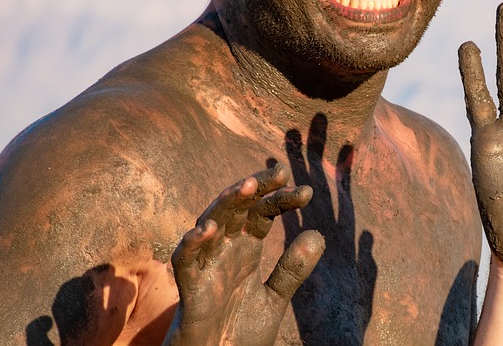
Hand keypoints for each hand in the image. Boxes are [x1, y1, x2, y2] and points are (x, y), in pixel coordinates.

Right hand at [163, 163, 324, 345]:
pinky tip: (207, 229)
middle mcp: (224, 251)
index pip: (261, 213)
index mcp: (245, 251)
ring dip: (225, 204)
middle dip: (256, 189)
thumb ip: (292, 270)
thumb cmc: (238, 332)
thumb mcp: (274, 299)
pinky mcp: (189, 289)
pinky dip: (192, 243)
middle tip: (280, 174)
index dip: (280, 199)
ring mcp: (205, 266)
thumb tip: (318, 234)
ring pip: (209, 223)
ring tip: (246, 186)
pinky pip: (185, 260)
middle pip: (237, 209)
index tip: (305, 193)